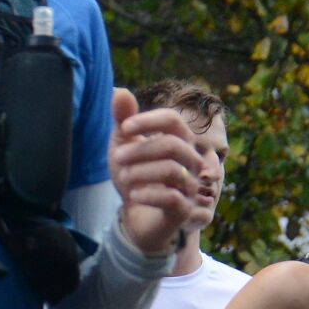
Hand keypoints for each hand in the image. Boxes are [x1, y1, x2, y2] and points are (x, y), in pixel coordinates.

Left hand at [106, 90, 208, 256]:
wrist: (138, 217)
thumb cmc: (135, 176)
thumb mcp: (123, 146)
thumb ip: (123, 121)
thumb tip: (119, 90)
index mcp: (179, 141)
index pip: (173, 120)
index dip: (149, 121)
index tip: (125, 128)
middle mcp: (191, 161)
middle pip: (172, 145)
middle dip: (141, 149)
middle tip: (118, 157)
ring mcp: (191, 187)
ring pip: (172, 171)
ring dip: (141, 172)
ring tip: (123, 178)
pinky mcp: (184, 211)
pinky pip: (172, 198)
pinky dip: (149, 194)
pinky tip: (132, 195)